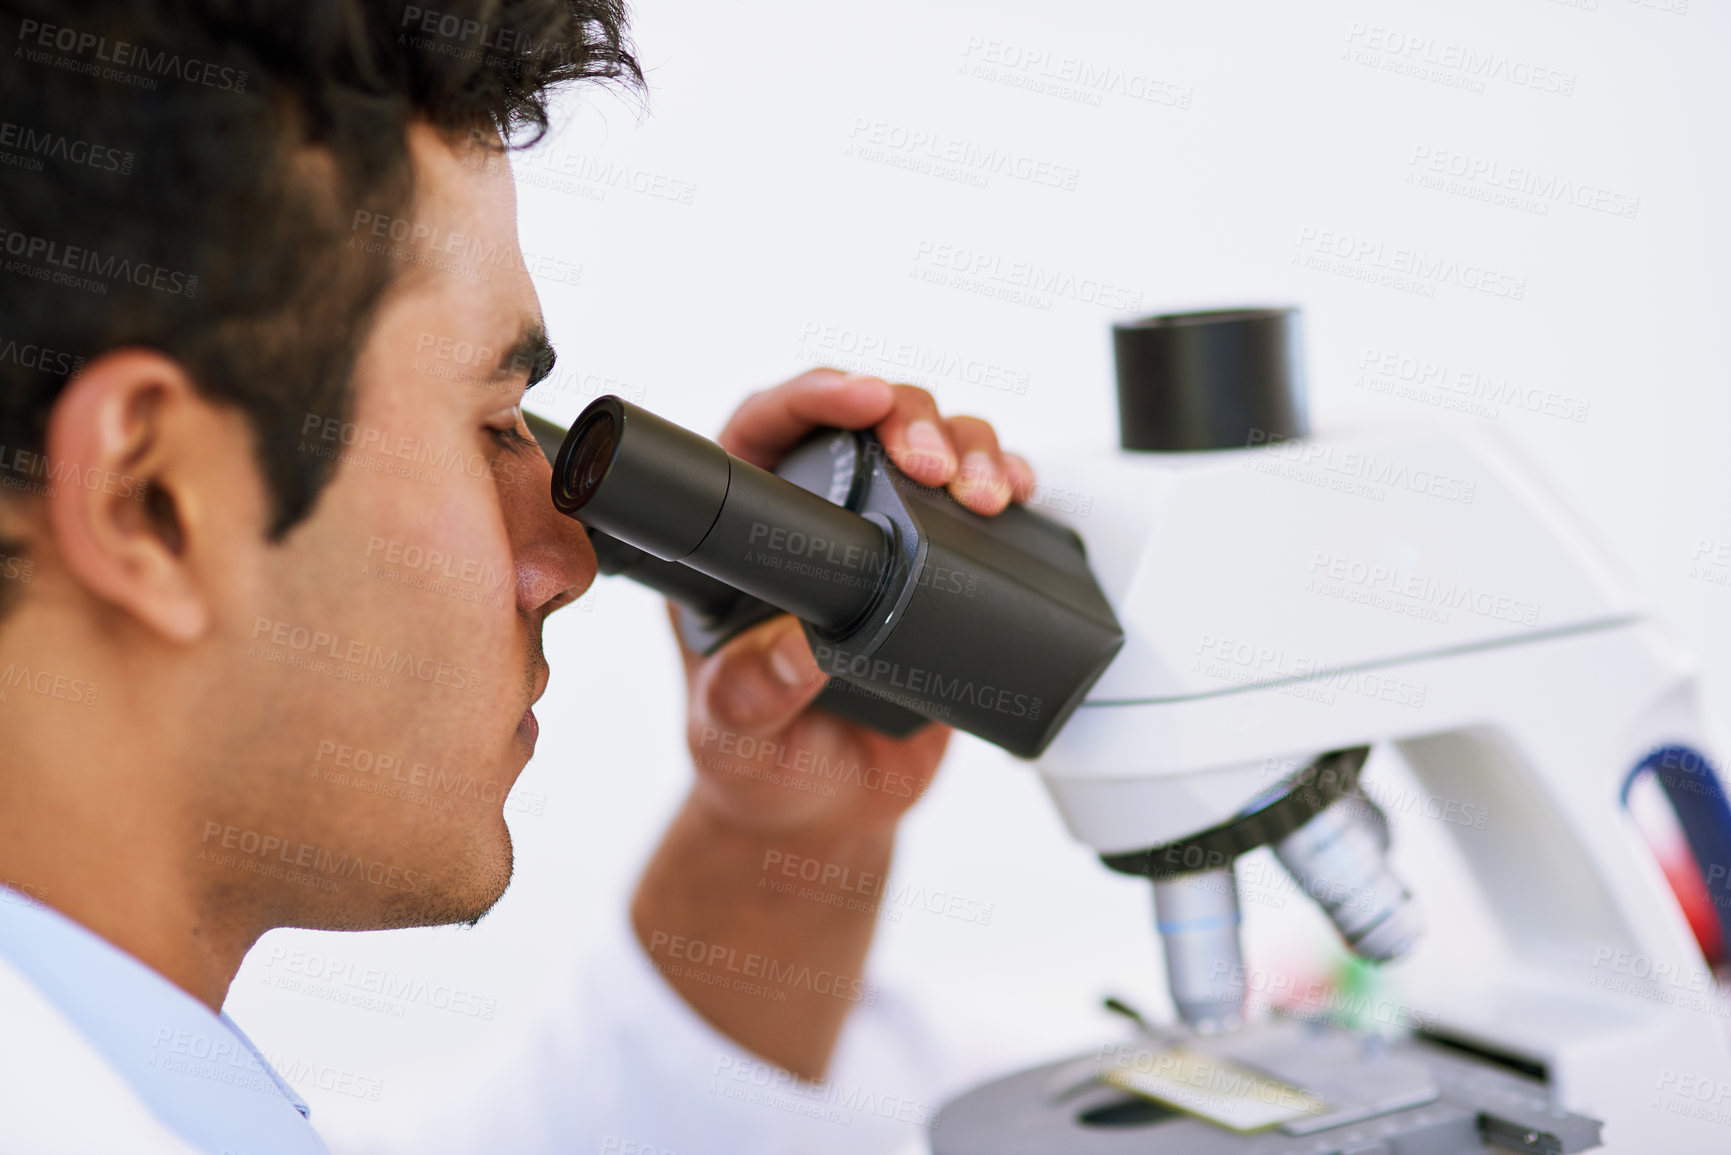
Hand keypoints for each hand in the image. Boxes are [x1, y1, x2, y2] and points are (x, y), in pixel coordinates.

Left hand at [633, 368, 1035, 1078]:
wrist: (827, 812)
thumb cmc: (758, 767)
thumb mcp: (731, 738)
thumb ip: (748, 696)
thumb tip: (792, 649)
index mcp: (737, 540)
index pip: (765, 430)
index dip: (812, 397)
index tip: (862, 398)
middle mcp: (811, 522)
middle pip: (864, 423)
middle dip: (911, 420)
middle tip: (934, 463)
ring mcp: (883, 539)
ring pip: (930, 448)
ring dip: (969, 448)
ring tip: (988, 491)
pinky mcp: (940, 568)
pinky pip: (977, 503)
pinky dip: (1009, 483)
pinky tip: (1021, 494)